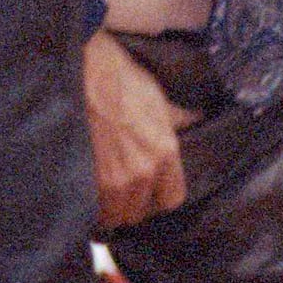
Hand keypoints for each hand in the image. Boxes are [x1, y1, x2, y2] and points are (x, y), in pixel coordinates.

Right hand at [83, 30, 196, 230]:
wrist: (82, 68)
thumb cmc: (121, 78)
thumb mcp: (159, 96)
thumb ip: (182, 118)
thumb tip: (200, 121)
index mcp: (164, 152)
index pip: (172, 199)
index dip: (161, 193)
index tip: (152, 186)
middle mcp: (141, 172)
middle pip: (142, 211)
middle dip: (136, 200)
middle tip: (127, 185)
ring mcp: (112, 179)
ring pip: (118, 215)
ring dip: (114, 206)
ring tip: (108, 190)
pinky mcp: (86, 181)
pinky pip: (96, 211)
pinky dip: (95, 206)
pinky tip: (93, 191)